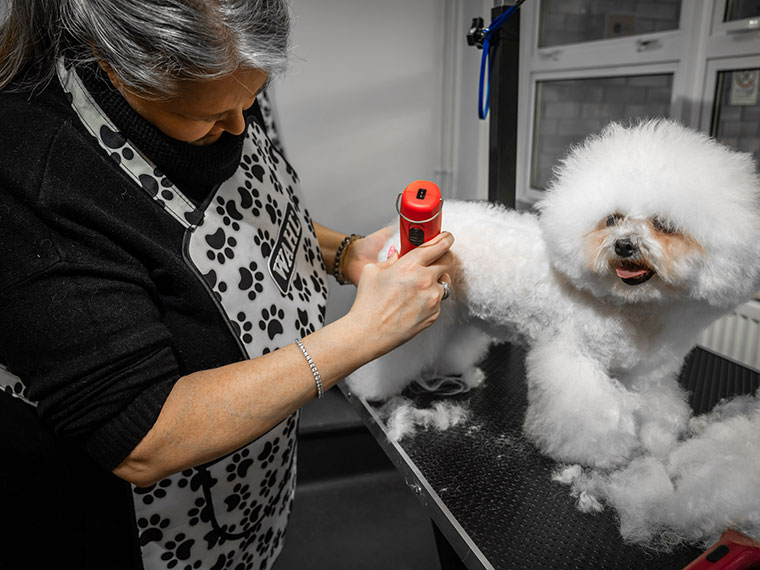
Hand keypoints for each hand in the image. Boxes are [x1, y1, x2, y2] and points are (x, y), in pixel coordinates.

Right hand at [346, 231, 454, 358]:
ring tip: (416, 289)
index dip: (445, 239)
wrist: (369, 333)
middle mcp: (425, 280)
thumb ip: (390, 259)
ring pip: (444, 282)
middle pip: (448, 261)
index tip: (446, 238)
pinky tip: (413, 304)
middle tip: (434, 261)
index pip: (438, 245)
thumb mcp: (372, 271)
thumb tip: (398, 255)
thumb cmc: (368, 304)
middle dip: (442, 258)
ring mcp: (432, 298)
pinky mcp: (434, 314)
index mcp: (410, 265)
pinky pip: (438, 300)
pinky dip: (430, 299)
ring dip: (434, 281)